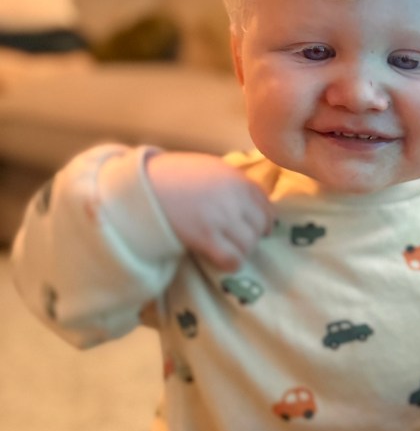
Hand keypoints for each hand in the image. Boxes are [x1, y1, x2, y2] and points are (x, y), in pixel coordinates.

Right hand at [146, 152, 273, 270]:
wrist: (141, 187)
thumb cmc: (171, 175)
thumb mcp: (208, 168)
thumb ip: (230, 181)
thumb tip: (248, 199)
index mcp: (234, 177)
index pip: (265, 202)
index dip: (266, 217)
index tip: (263, 226)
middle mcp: (233, 197)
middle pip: (260, 224)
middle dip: (254, 235)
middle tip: (241, 240)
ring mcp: (221, 217)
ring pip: (249, 244)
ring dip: (242, 250)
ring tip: (229, 250)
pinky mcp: (206, 237)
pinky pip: (232, 258)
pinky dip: (231, 263)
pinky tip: (223, 261)